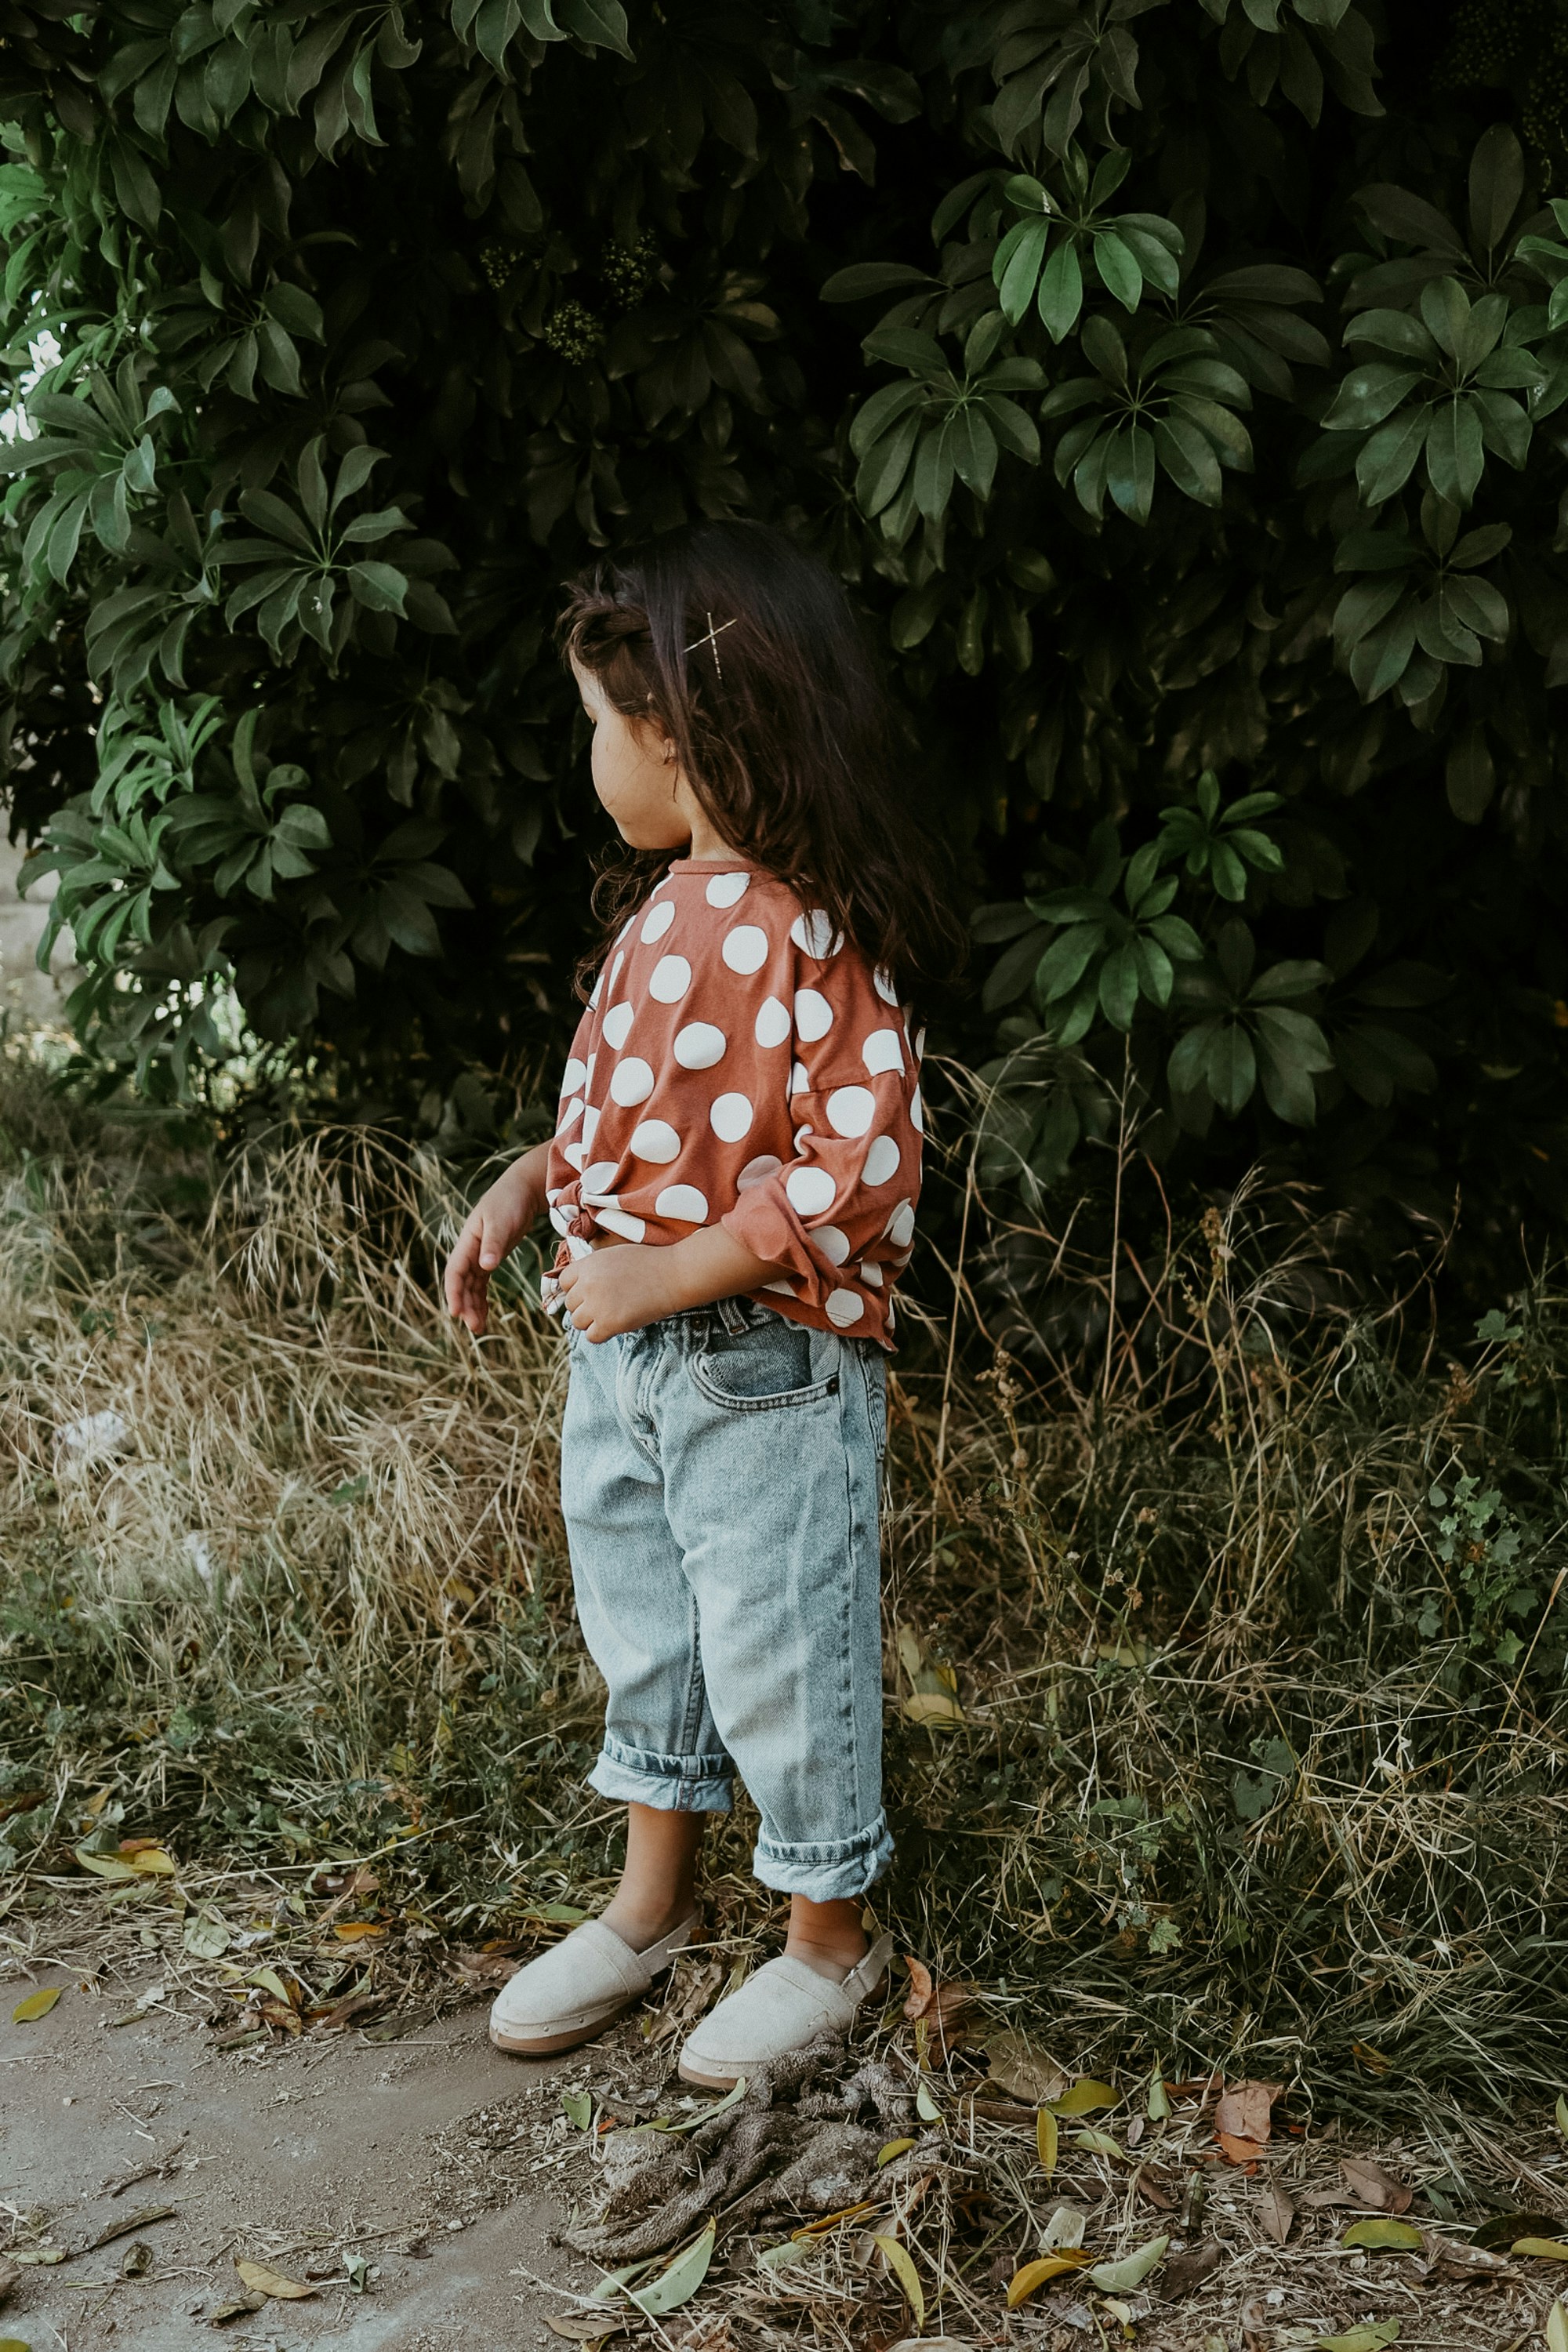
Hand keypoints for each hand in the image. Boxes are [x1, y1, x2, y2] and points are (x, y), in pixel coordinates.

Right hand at [444, 1145, 548, 1336]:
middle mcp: (470, 1249)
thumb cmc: (510, 1201)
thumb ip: (493, 1244)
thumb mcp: (502, 1221)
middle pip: (461, 1281)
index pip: (454, 1270)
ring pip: (470, 1284)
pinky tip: (484, 1312)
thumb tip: (485, 1267)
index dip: (453, 1291)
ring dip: (472, 1304)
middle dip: (464, 1304)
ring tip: (478, 1327)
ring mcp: (479, 1253)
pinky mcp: (491, 1255)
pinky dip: (480, 1296)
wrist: (523, 1188)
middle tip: (473, 1326)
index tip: (455, 1312)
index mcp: (468, 1240)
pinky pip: (481, 1281)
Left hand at [556, 1243, 680, 1341]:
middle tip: (606, 1304)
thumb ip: (593, 1269)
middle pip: (571, 1304)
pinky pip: (591, 1337)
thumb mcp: (614, 1255)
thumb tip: (579, 1287)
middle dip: (586, 1305)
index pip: (564, 1282)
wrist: (673, 1275)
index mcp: (588, 1264)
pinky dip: (601, 1334)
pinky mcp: (610, 1324)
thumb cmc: (650, 1263)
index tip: (590, 1292)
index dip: (577, 1288)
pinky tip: (616, 1325)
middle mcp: (588, 1284)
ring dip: (592, 1321)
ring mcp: (597, 1305)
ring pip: (578, 1322)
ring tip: (611, 1314)